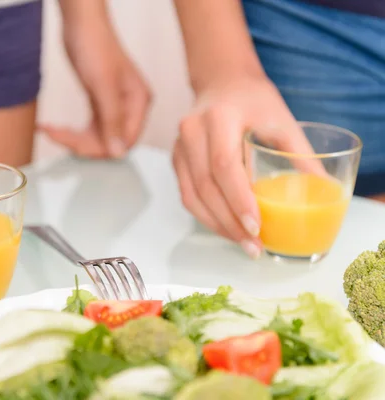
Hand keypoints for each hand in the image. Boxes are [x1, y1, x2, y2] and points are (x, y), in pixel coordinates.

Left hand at [40, 17, 150, 158]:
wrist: (80, 23)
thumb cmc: (95, 46)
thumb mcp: (102, 85)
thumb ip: (112, 119)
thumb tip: (118, 152)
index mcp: (138, 103)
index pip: (125, 142)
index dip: (101, 148)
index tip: (75, 146)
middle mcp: (130, 107)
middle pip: (109, 142)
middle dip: (82, 143)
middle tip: (56, 134)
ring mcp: (114, 106)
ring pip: (96, 137)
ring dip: (73, 138)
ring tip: (50, 130)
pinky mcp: (99, 103)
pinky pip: (88, 127)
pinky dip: (71, 131)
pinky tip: (53, 128)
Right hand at [173, 76, 314, 257]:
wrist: (223, 83)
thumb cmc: (254, 101)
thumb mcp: (282, 119)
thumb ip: (300, 154)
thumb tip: (324, 191)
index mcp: (219, 116)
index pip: (224, 164)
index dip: (238, 199)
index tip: (257, 226)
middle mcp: (192, 131)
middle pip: (205, 186)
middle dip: (230, 221)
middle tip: (254, 246)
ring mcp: (179, 146)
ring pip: (192, 196)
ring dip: (217, 225)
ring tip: (243, 244)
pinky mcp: (176, 159)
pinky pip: (187, 195)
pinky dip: (206, 216)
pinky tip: (227, 228)